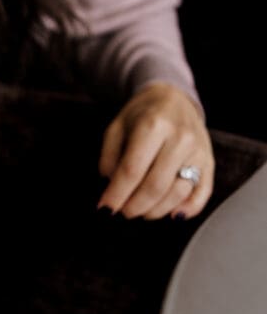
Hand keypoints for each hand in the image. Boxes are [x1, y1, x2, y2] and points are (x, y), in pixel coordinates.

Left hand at [97, 82, 213, 218]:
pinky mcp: (209, 162)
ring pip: (178, 193)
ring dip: (156, 210)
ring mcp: (198, 151)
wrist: (174, 98)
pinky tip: (171, 215)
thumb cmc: (142, 115)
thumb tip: (110, 189)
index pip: (132, 170)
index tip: (105, 208)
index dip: (116, 194)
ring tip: (140, 212)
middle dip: (134, 206)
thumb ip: (109, 158)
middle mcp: (180, 138)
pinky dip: (187, 210)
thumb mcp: (116, 128)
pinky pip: (202, 193)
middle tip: (122, 212)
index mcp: (154, 126)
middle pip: (155, 185)